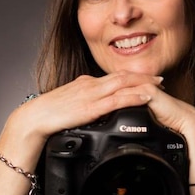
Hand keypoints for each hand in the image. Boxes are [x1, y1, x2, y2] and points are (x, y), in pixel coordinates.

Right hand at [16, 71, 163, 141]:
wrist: (35, 117)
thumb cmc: (49, 113)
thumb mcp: (70, 104)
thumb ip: (85, 103)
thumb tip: (96, 108)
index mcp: (86, 84)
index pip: (113, 76)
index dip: (132, 77)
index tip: (146, 79)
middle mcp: (91, 85)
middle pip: (123, 76)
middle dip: (143, 77)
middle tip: (160, 79)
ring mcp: (92, 95)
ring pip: (123, 84)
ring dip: (143, 84)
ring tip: (158, 86)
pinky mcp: (91, 107)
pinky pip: (117, 100)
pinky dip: (134, 96)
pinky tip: (145, 97)